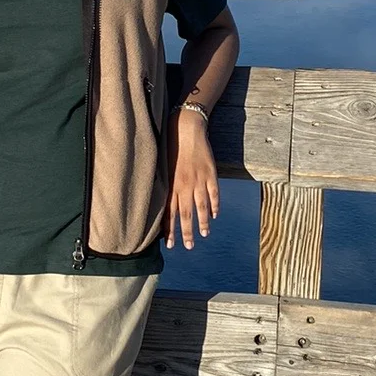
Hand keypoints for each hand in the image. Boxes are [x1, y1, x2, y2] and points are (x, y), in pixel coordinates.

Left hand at [163, 105, 219, 248]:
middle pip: (185, 214)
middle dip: (187, 232)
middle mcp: (184, 185)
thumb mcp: (163, 167)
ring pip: (201, 207)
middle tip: (189, 246)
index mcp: (171, 185)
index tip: (170, 245)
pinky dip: (215, 205)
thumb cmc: (171, 146)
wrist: (186, 128)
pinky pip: (213, 193)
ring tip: (204, 234)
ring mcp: (199, 180)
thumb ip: (164, 185)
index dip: (170, 230)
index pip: (169, 213)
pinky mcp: (210, 173)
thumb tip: (160, 203)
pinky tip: (215, 215)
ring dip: (203, 222)